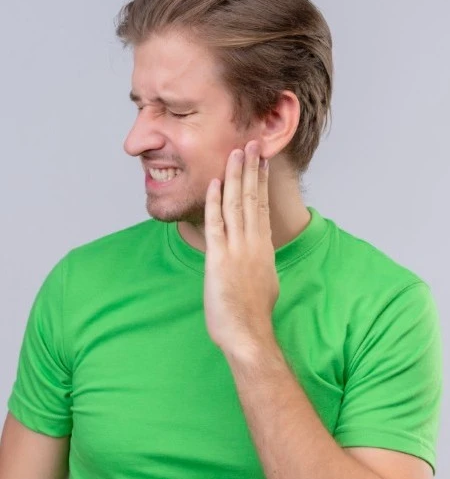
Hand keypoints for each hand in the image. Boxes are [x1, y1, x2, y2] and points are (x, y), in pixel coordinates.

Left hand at [204, 140, 279, 354]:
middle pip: (251, 199)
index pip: (261, 207)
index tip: (260, 162)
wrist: (248, 334)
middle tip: (250, 144)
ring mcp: (237, 250)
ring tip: (236, 153)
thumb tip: (257, 256)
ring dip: (235, 177)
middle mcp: (253, 244)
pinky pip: (216, 225)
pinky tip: (214, 183)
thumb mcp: (264, 283)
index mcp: (264, 248)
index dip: (260, 182)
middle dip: (250, 169)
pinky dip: (214, 202)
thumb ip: (258, 263)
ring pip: (236, 206)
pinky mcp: (219, 259)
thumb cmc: (253, 315)